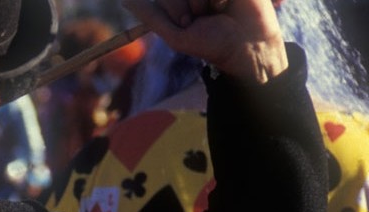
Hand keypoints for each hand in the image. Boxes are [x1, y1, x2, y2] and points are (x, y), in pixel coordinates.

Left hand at [123, 0, 287, 82]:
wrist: (245, 46)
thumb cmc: (210, 43)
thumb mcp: (175, 35)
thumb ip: (151, 17)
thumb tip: (125, 1)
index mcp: (177, 0)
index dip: (174, 9)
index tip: (185, 22)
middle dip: (183, 6)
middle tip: (198, 19)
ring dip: (200, 1)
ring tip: (214, 11)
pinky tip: (226, 3)